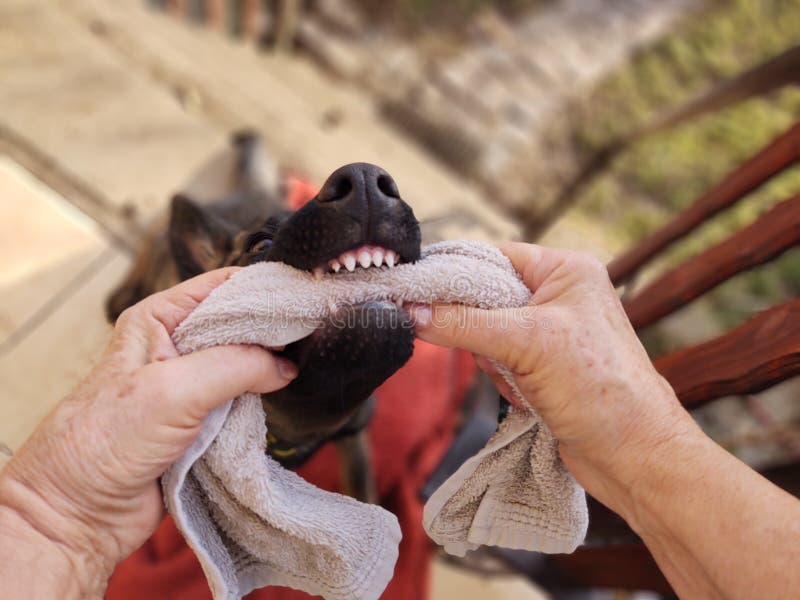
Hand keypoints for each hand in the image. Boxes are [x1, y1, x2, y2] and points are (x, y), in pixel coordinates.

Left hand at [0, 268, 296, 595]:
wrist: (78, 514)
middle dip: (274, 332)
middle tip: (315, 334)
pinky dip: (260, 403)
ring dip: (269, 370)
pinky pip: (241, 402)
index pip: (222, 287)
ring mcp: (188, 384)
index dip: (264, 291)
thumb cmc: (101, 443)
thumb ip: (235, 367)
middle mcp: (174, 346)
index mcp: (157, 319)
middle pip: (239, 325)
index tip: (305, 299)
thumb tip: (285, 366)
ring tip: (305, 365)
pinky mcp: (199, 421)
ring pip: (244, 365)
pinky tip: (282, 398)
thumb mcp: (172, 390)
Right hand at [408, 242, 697, 515]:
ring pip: (487, 334)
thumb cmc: (600, 388)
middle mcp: (559, 294)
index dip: (453, 273)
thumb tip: (411, 311)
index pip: (492, 255)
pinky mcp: (546, 366)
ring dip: (494, 363)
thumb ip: (463, 323)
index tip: (415, 290)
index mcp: (566, 269)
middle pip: (484, 297)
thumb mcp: (526, 343)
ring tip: (523, 382)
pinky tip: (529, 398)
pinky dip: (504, 382)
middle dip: (479, 331)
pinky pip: (500, 362)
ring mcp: (552, 332)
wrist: (633, 455)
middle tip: (490, 353)